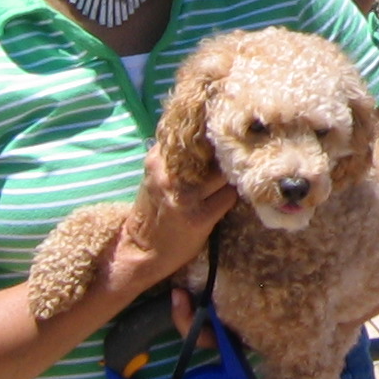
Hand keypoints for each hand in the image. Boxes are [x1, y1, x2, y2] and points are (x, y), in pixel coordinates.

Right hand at [114, 147, 233, 294]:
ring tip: (228, 182)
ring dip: (231, 177)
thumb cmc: (156, 208)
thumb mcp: (158, 175)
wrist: (144, 250)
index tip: (223, 133)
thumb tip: (210, 129)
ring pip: (224, 173)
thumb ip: (177, 154)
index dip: (212, 134)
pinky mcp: (199, 217)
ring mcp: (184, 197)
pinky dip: (230, 197)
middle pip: (212, 151)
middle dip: (225, 155)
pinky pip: (229, 197)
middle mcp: (168, 176)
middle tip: (234, 158)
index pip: (192, 134)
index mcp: (156, 160)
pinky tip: (223, 201)